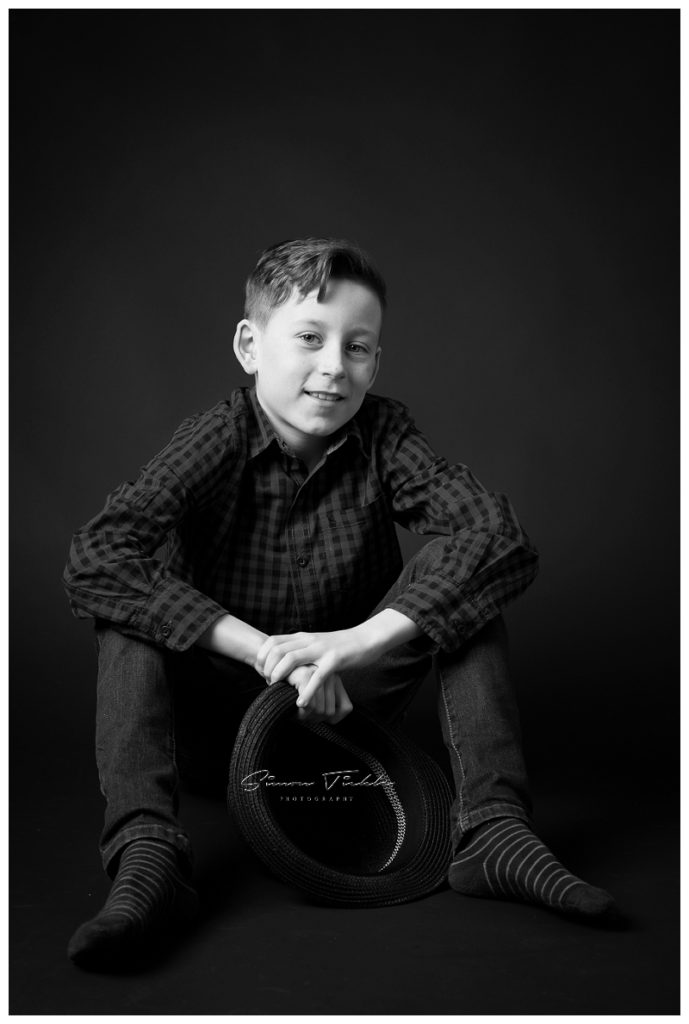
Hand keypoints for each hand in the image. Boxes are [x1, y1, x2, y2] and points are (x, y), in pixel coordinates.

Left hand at [256, 625, 381, 701]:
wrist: (366, 639)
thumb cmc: (340, 646)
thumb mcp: (315, 644)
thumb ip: (300, 650)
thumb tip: (281, 663)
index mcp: (302, 637)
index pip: (272, 642)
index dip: (262, 657)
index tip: (261, 673)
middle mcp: (309, 641)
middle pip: (277, 650)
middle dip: (268, 669)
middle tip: (269, 684)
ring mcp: (321, 649)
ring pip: (292, 658)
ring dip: (280, 675)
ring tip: (279, 689)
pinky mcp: (335, 660)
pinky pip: (317, 677)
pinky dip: (306, 691)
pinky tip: (301, 703)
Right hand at [284, 664, 352, 724]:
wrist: (269, 669)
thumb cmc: (289, 686)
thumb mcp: (311, 697)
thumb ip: (326, 705)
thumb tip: (333, 719)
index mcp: (335, 678)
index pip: (345, 708)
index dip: (328, 717)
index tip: (311, 713)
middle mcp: (330, 674)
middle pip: (330, 712)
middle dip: (313, 718)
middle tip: (298, 712)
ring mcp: (318, 674)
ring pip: (321, 710)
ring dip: (305, 717)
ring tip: (294, 707)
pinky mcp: (305, 675)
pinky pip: (310, 705)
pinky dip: (300, 712)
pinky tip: (291, 706)